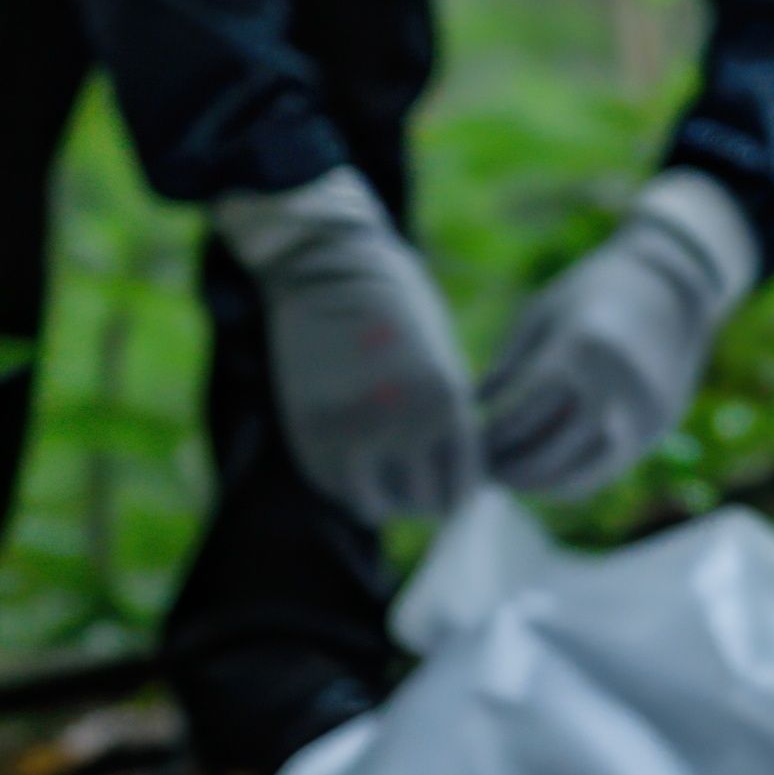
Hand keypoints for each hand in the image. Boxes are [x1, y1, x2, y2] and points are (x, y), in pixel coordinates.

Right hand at [208, 165, 478, 522]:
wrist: (327, 268)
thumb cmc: (396, 308)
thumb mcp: (443, 360)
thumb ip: (447, 420)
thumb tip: (448, 478)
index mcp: (447, 402)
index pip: (464, 487)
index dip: (458, 493)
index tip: (449, 487)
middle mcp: (403, 423)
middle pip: (424, 504)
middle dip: (423, 499)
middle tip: (415, 484)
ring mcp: (352, 432)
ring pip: (376, 506)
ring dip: (382, 497)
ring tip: (382, 476)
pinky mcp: (309, 433)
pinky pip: (334, 487)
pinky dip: (345, 482)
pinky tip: (350, 456)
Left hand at [476, 171, 758, 500]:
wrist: (674, 284)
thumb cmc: (593, 291)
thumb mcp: (542, 315)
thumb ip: (509, 366)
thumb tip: (472, 412)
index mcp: (575, 355)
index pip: (517, 419)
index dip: (486, 438)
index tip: (466, 443)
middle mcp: (610, 391)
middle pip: (543, 457)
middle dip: (507, 470)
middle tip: (481, 471)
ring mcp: (638, 415)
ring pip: (576, 476)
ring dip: (538, 486)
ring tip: (510, 479)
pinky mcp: (657, 427)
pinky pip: (605, 470)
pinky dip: (573, 480)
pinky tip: (547, 474)